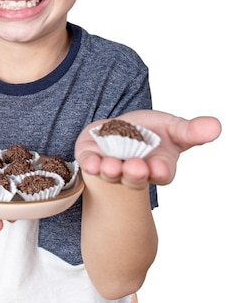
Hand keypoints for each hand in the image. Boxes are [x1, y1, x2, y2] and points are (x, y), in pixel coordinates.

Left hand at [75, 111, 220, 189]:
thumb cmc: (150, 133)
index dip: (160, 171)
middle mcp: (133, 171)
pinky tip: (90, 162)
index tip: (158, 168)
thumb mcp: (174, 129)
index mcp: (157, 167)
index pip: (161, 173)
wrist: (119, 132)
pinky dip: (90, 163)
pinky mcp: (91, 157)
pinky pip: (89, 163)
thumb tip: (216, 125)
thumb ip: (192, 131)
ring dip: (110, 170)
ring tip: (111, 167)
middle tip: (134, 168)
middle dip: (134, 173)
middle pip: (135, 177)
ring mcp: (111, 166)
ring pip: (111, 172)